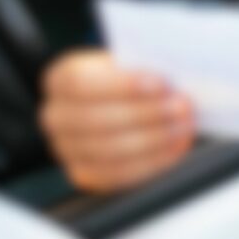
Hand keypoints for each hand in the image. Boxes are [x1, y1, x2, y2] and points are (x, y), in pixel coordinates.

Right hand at [40, 50, 195, 192]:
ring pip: (110, 151)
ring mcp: (67, 149)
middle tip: (181, 106)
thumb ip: (140, 70)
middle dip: (147, 114)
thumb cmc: (124, 79)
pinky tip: (174, 146)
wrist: (114, 102)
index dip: (123, 85)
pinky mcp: (85, 175)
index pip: (83, 83)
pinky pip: (119, 174)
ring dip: (155, 139)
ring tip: (182, 126)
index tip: (161, 83)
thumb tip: (172, 83)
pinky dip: (152, 162)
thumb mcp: (126, 63)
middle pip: (98, 119)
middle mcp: (56, 116)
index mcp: (60, 80)